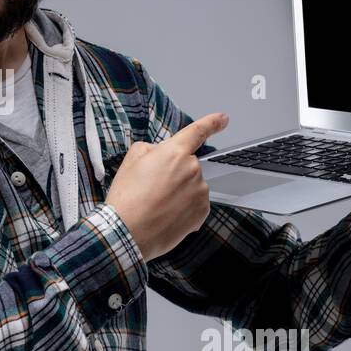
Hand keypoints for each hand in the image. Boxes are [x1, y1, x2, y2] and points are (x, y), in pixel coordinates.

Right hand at [105, 112, 229, 260]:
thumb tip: (159, 153)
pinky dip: (183, 208)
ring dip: (179, 192)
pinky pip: (195, 204)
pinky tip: (166, 214)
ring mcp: (200, 192)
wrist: (128, 231)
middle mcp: (193, 169)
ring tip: (157, 204)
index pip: (197, 131)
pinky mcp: (202, 212)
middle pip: (188, 165)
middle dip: (174, 173)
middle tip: (152, 188)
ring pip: (192, 186)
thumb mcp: (131, 160)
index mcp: (175, 152)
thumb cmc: (127, 197)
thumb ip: (151, 149)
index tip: (223, 119)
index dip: (212, 123)